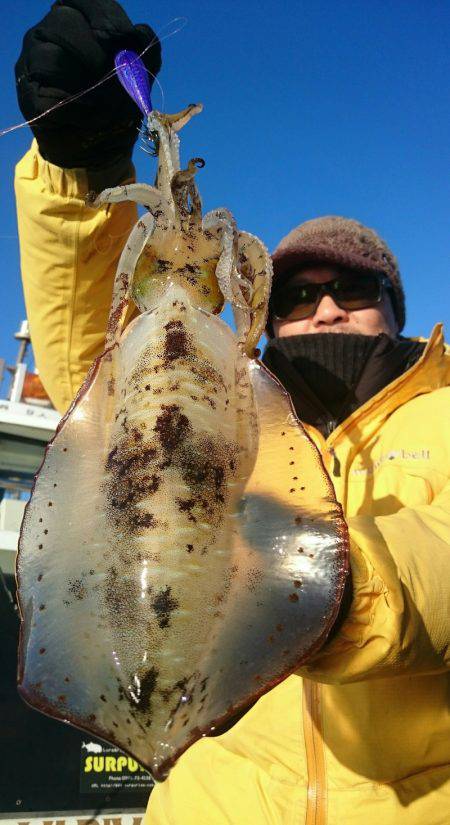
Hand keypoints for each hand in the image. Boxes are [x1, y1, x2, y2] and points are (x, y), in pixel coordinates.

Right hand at [15, 0, 161, 168]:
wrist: (98, 152)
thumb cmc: (116, 111)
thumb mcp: (139, 83)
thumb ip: (144, 58)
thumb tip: (141, 36)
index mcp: (80, 23)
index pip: (89, 2)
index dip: (107, 18)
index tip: (124, 39)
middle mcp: (51, 34)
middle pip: (65, 23)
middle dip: (95, 53)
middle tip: (112, 78)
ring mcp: (34, 62)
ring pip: (51, 56)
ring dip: (84, 84)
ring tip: (103, 106)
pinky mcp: (28, 94)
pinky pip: (47, 94)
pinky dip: (74, 110)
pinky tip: (87, 119)